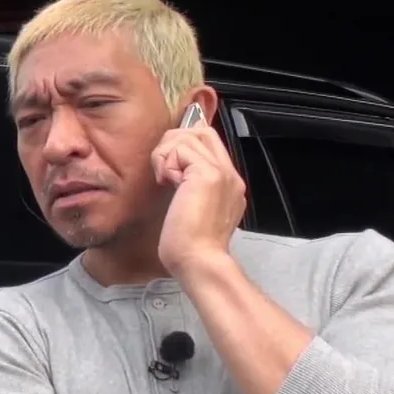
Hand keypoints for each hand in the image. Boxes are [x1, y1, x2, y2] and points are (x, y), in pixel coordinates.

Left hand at [151, 125, 245, 277]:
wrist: (198, 262)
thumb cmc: (189, 246)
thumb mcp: (192, 211)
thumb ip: (190, 188)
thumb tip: (173, 170)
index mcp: (229, 185)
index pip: (209, 144)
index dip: (183, 147)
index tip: (168, 171)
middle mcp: (230, 175)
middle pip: (203, 132)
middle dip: (174, 143)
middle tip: (163, 171)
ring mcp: (222, 173)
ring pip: (189, 136)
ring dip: (167, 154)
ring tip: (165, 180)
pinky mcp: (207, 174)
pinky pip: (180, 148)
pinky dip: (166, 162)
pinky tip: (166, 184)